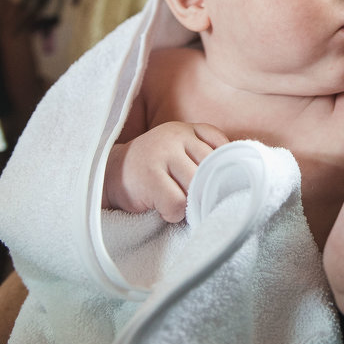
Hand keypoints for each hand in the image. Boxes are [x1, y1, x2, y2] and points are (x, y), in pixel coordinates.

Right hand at [103, 121, 228, 221]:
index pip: (222, 148)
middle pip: (211, 170)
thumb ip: (204, 156)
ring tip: (177, 203)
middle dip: (206, 191)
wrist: (107, 174)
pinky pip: (178, 202)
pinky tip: (164, 210)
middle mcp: (176, 136)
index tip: (216, 185)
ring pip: (196, 186)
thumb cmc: (153, 168)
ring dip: (190, 203)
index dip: (222, 171)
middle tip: (195, 201)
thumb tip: (236, 181)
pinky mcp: (149, 175)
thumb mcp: (179, 152)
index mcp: (188, 129)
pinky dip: (174, 213)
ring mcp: (162, 153)